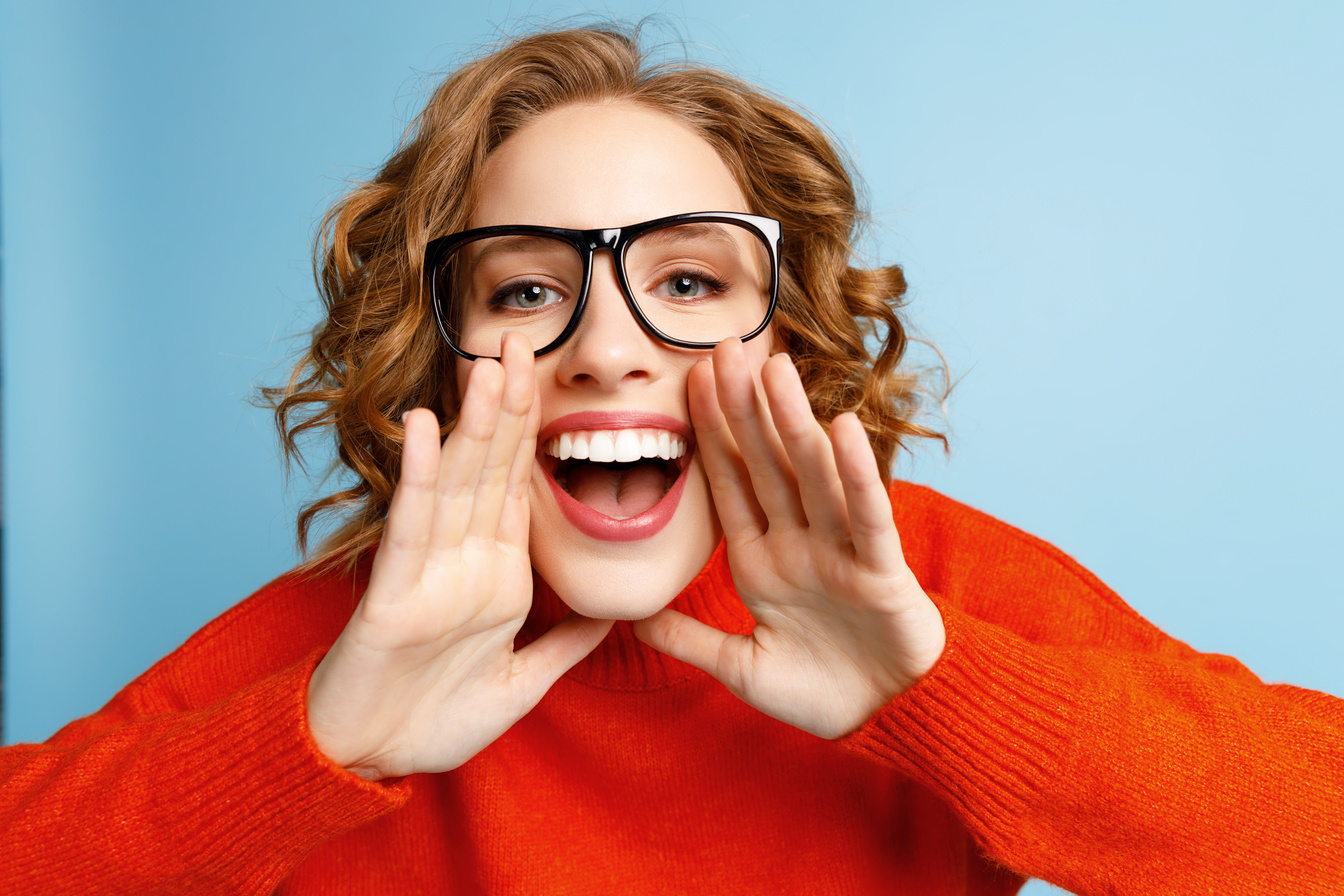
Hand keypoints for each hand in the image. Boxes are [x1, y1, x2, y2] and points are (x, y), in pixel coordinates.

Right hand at [307, 332, 612, 779]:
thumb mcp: (523, 679)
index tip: (545, 376)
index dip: (531, 431)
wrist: (373, 760)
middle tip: (519, 340)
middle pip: (489, 466)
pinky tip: (426, 427)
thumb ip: (564, 643)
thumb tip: (611, 614)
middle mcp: (462, 558)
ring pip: (455, 481)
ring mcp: (426, 569)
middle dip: (506, 404)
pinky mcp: (392, 593)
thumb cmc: (436, 720)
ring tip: (484, 364)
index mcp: (495, 572)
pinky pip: (410, 526)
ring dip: (470, 423)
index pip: (517, 485)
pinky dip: (419, 475)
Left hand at [633, 339, 944, 738]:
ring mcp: (839, 552)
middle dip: (744, 407)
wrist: (884, 722)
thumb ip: (690, 639)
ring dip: (792, 422)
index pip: (730, 484)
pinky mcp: (880, 572)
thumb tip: (633, 621)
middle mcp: (798, 543)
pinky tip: (840, 430)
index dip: (711, 433)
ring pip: (811, 475)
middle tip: (724, 347)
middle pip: (767, 463)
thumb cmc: (818, 692)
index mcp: (761, 560)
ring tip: (773, 368)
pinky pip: (866, 516)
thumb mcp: (739, 668)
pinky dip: (854, 475)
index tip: (692, 380)